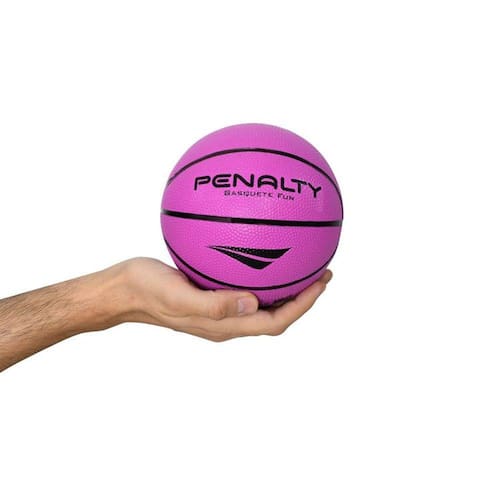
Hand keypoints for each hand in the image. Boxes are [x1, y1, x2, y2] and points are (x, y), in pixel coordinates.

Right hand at [118, 257, 331, 341]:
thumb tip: (253, 303)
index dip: (302, 306)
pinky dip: (260, 275)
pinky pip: (243, 287)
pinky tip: (260, 253)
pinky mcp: (209, 294)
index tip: (321, 283)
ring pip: (262, 303)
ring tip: (303, 265)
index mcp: (224, 326)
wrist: (122, 290)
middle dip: (302, 297)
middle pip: (275, 315)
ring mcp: (218, 309)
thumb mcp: (177, 296)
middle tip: (322, 273)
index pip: (275, 322)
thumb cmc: (146, 291)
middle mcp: (226, 321)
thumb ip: (214, 305)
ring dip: (286, 288)